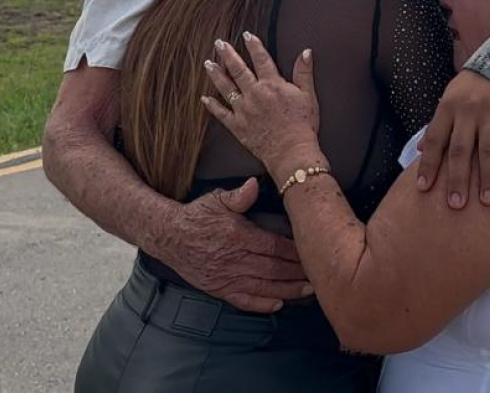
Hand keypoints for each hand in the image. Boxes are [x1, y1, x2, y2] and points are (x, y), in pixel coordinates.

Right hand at [164, 178, 310, 312]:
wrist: (169, 237)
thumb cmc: (196, 217)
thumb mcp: (217, 200)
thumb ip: (239, 196)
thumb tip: (254, 185)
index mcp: (238, 236)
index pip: (274, 247)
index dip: (295, 252)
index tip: (313, 251)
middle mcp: (234, 259)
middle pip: (273, 269)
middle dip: (298, 273)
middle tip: (320, 274)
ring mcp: (226, 277)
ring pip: (263, 286)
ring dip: (288, 289)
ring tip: (308, 290)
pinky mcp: (219, 289)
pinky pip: (243, 300)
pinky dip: (261, 304)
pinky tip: (278, 304)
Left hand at [201, 33, 320, 175]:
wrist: (292, 152)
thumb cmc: (302, 126)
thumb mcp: (308, 95)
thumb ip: (304, 72)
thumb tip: (305, 53)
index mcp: (272, 85)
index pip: (261, 59)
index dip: (253, 45)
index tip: (246, 35)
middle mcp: (255, 94)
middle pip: (239, 69)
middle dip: (228, 54)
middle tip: (219, 43)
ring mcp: (244, 110)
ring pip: (226, 87)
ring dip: (216, 74)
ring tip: (208, 63)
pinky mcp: (238, 126)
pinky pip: (221, 113)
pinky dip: (212, 105)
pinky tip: (204, 98)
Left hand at [415, 70, 489, 208]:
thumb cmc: (469, 90)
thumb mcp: (447, 101)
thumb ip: (436, 127)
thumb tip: (420, 150)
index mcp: (447, 109)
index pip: (435, 141)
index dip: (428, 165)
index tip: (423, 188)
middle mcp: (468, 111)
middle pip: (461, 150)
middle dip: (458, 178)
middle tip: (456, 204)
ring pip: (488, 149)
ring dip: (488, 177)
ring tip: (487, 200)